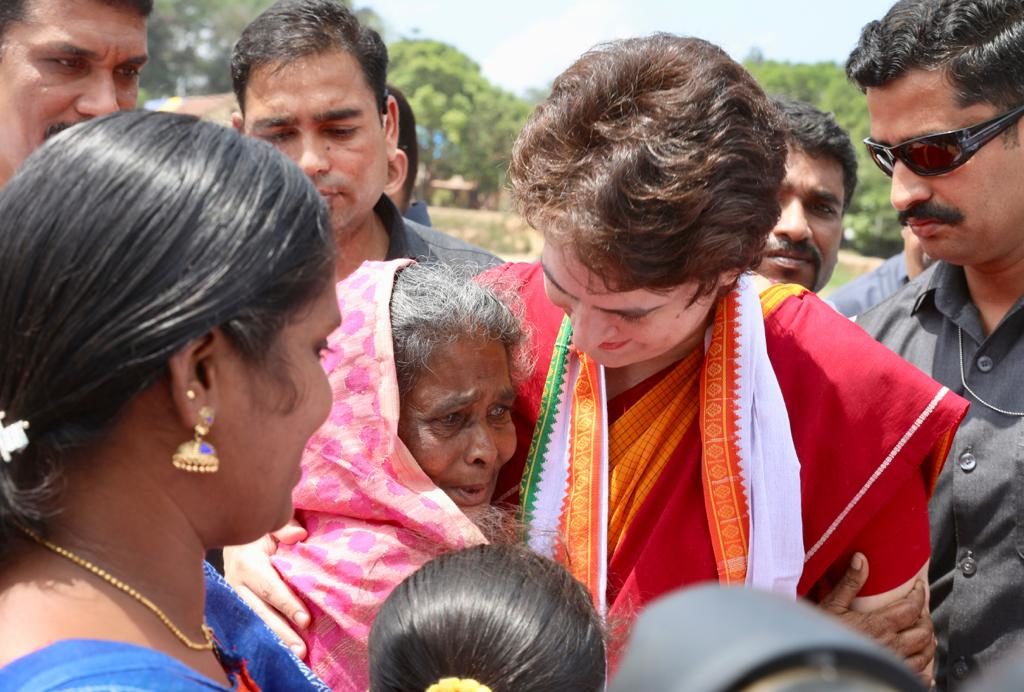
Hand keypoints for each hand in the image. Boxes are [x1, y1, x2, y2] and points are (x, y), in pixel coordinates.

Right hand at [223, 519, 309, 657]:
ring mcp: (232, 597)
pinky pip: (249, 624)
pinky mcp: (233, 606)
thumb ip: (284, 529)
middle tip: (301, 649)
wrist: (233, 536)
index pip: (270, 588)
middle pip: (260, 612)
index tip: (306, 620)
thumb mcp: (270, 525)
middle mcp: (236, 583)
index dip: (287, 604)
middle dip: (281, 631)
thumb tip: (299, 535)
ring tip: (294, 654)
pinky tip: (280, 650)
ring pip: (253, 622)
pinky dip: (264, 637)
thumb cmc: (259, 531)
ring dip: (274, 640)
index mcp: (247, 563)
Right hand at [818, 553, 934, 686]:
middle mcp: (891, 645)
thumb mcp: (832, 604)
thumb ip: (850, 582)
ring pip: (925, 654)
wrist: (817, 659)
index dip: (919, 595)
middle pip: (923, 632)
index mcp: (879, 625)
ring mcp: (894, 663)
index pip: (911, 608)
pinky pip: (918, 675)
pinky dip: (925, 669)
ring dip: (928, 642)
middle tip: (921, 610)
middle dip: (926, 619)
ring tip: (923, 633)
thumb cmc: (824, 635)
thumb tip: (860, 559)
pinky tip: (922, 665)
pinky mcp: (892, 676)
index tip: (919, 588)